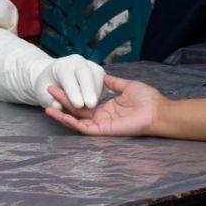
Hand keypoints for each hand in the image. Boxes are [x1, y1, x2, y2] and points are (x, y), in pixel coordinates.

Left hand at [32, 54, 104, 109]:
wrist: (54, 78)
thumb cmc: (48, 87)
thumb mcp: (42, 94)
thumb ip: (49, 100)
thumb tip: (58, 106)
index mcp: (62, 65)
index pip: (68, 75)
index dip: (73, 91)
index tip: (78, 105)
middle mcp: (77, 62)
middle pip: (85, 72)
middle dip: (88, 90)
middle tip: (90, 106)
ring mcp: (89, 65)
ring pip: (97, 75)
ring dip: (96, 92)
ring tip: (91, 107)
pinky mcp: (98, 72)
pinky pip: (102, 80)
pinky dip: (100, 92)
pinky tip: (94, 103)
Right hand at [44, 74, 165, 136]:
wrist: (157, 110)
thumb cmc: (146, 100)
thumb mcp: (126, 86)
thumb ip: (113, 83)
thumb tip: (104, 75)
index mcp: (105, 107)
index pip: (84, 102)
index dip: (71, 94)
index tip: (60, 84)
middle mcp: (101, 117)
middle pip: (76, 110)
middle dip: (62, 101)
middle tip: (49, 90)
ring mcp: (101, 125)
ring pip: (76, 120)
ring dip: (62, 113)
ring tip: (48, 106)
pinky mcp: (103, 130)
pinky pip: (83, 128)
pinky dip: (71, 122)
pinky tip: (60, 114)